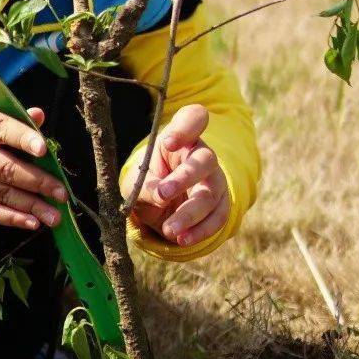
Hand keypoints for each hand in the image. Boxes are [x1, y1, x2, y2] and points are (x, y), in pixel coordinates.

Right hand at [0, 94, 64, 231]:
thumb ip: (12, 113)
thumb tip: (39, 117)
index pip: (0, 129)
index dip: (22, 139)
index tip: (44, 150)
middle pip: (4, 168)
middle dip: (37, 182)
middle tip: (62, 194)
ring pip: (0, 194)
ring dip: (30, 206)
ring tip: (55, 216)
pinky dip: (11, 218)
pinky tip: (32, 223)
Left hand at [123, 104, 230, 247]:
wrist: (159, 207)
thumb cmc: (148, 183)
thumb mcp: (137, 182)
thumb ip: (146, 186)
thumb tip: (161, 196)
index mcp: (180, 139)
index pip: (193, 119)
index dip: (185, 128)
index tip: (168, 142)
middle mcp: (201, 155)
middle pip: (205, 159)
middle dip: (185, 178)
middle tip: (163, 194)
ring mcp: (214, 180)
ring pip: (210, 193)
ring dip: (190, 213)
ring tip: (169, 230)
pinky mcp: (220, 204)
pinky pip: (218, 217)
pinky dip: (201, 230)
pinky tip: (183, 239)